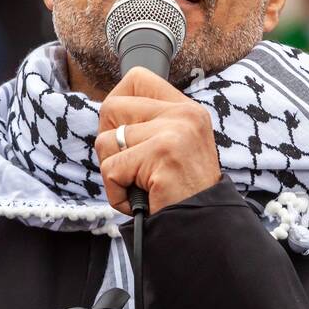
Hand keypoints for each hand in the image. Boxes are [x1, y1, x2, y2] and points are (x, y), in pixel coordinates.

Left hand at [94, 67, 221, 215]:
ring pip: (105, 141)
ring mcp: (174, 132)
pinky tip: (141, 201)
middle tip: (131, 168)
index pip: (136, 78)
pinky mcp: (162, 155)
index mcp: (186, 109)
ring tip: (141, 186)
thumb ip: (148, 124)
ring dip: (114, 173)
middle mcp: (183, 114)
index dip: (117, 107)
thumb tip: (108, 111)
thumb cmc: (181, 194)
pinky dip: (117, 194)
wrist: (204, 230)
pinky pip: (110, 170)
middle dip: (109, 143)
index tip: (125, 135)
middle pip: (111, 107)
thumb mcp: (172, 146)